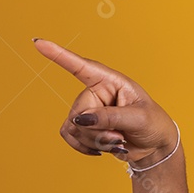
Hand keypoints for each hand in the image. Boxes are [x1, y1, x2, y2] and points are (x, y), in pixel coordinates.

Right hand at [33, 38, 177, 166]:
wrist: (154, 145)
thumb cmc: (152, 123)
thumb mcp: (138, 118)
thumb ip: (110, 117)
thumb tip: (81, 119)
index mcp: (111, 81)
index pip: (82, 67)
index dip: (60, 55)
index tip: (39, 42)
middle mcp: (96, 92)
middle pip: (78, 111)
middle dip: (98, 131)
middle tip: (120, 137)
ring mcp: (89, 110)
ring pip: (73, 126)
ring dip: (94, 140)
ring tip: (117, 141)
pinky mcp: (84, 126)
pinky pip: (69, 135)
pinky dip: (84, 146)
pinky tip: (102, 150)